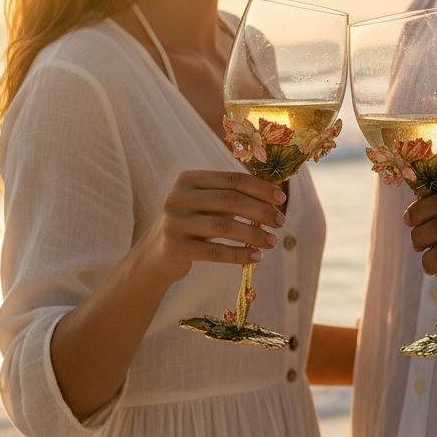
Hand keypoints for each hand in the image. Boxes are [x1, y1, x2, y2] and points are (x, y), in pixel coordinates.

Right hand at [139, 170, 285, 286]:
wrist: (155, 255)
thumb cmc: (191, 225)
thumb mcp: (205, 205)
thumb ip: (232, 196)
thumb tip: (274, 195)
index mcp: (188, 179)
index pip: (231, 179)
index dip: (259, 188)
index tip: (281, 199)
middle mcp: (177, 196)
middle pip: (230, 200)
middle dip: (261, 211)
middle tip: (281, 222)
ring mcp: (173, 222)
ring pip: (224, 226)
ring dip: (254, 235)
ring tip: (273, 242)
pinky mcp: (173, 247)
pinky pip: (214, 251)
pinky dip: (239, 255)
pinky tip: (257, 258)